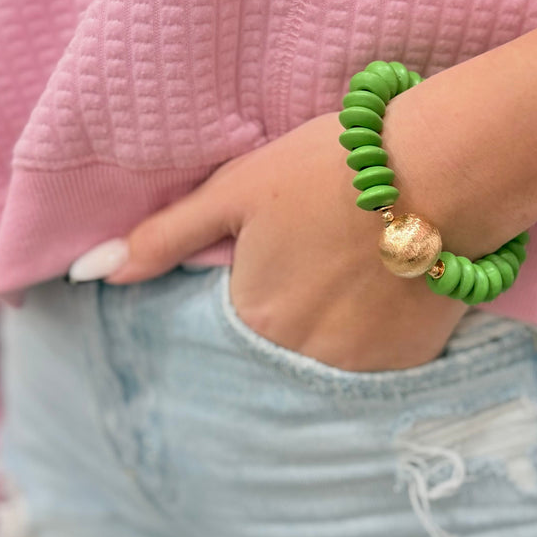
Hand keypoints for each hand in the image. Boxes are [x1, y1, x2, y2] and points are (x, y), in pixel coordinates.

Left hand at [99, 111, 470, 371]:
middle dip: (295, 311)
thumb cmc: (331, 169)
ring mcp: (359, 367)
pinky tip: (390, 292)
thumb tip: (92, 272)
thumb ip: (164, 237)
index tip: (281, 259)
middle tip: (326, 262)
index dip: (255, 285)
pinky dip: (378, 336)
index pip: (232, 325)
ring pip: (330, 358)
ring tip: (360, 276)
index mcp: (252, 317)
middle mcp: (300, 357)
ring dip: (335, 328)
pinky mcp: (411, 363)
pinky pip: (378, 363)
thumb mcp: (237, 190)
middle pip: (282, 346)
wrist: (445, 172)